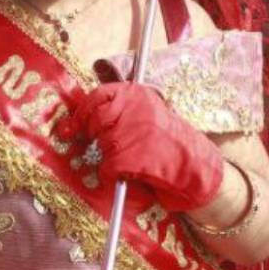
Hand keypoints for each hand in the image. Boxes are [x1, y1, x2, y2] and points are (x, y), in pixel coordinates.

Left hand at [61, 83, 224, 210]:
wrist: (195, 167)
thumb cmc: (171, 143)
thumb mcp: (150, 114)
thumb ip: (122, 109)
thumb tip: (82, 117)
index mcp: (138, 94)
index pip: (98, 95)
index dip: (82, 112)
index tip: (73, 125)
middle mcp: (133, 109)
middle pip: (95, 121)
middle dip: (95, 135)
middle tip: (110, 145)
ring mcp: (130, 133)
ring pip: (101, 146)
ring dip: (109, 157)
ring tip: (132, 159)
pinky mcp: (129, 157)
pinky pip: (106, 167)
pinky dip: (112, 174)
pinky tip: (129, 174)